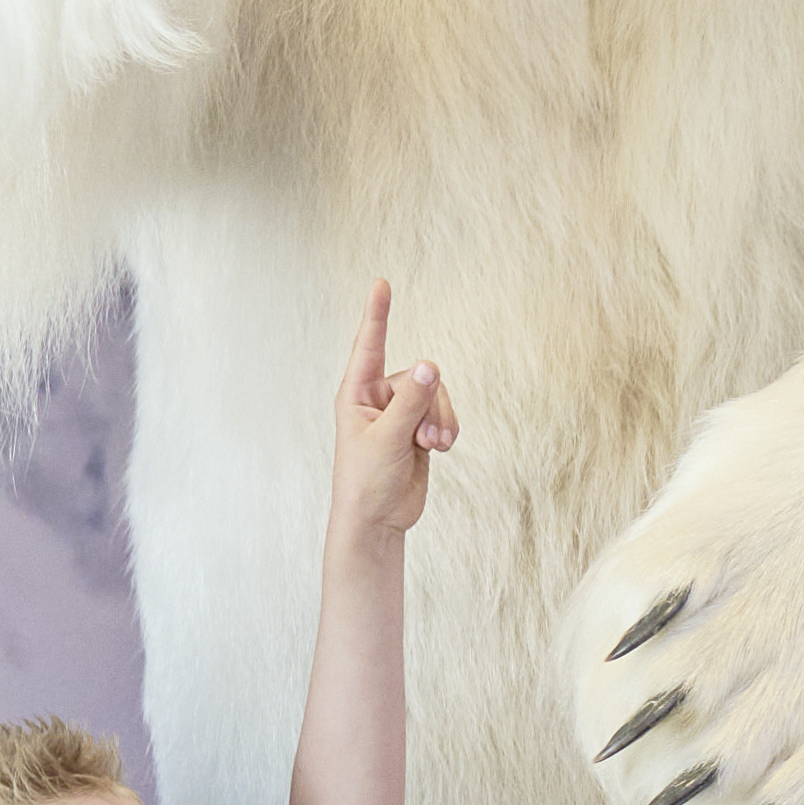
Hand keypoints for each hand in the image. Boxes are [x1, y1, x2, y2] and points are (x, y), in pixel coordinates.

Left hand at [326, 281, 457, 556]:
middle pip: (418, 377)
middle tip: (425, 437)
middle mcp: (377, 399)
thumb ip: (411, 401)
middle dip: (430, 405)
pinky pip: (442, 414)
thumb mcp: (388, 438)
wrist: (377, 521)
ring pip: (435, 396)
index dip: (377, 313)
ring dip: (440, 421)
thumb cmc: (366, 482)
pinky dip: (446, 429)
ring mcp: (399, 415)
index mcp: (357, 394)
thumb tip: (428, 365)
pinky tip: (440, 450)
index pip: (369, 344)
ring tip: (433, 447)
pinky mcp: (417, 431)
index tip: (381, 283)